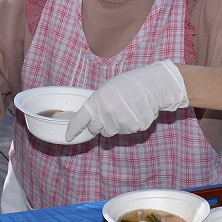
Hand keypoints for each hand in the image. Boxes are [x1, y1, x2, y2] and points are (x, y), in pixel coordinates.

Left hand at [65, 60, 188, 139]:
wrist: (153, 86)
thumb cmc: (129, 84)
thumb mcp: (107, 89)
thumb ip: (98, 104)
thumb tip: (93, 117)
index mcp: (97, 101)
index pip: (80, 120)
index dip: (73, 130)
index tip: (69, 137)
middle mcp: (106, 114)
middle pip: (95, 129)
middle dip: (99, 124)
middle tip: (109, 112)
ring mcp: (119, 122)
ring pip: (110, 131)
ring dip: (114, 125)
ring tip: (125, 110)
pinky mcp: (131, 128)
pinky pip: (124, 132)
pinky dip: (127, 125)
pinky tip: (134, 113)